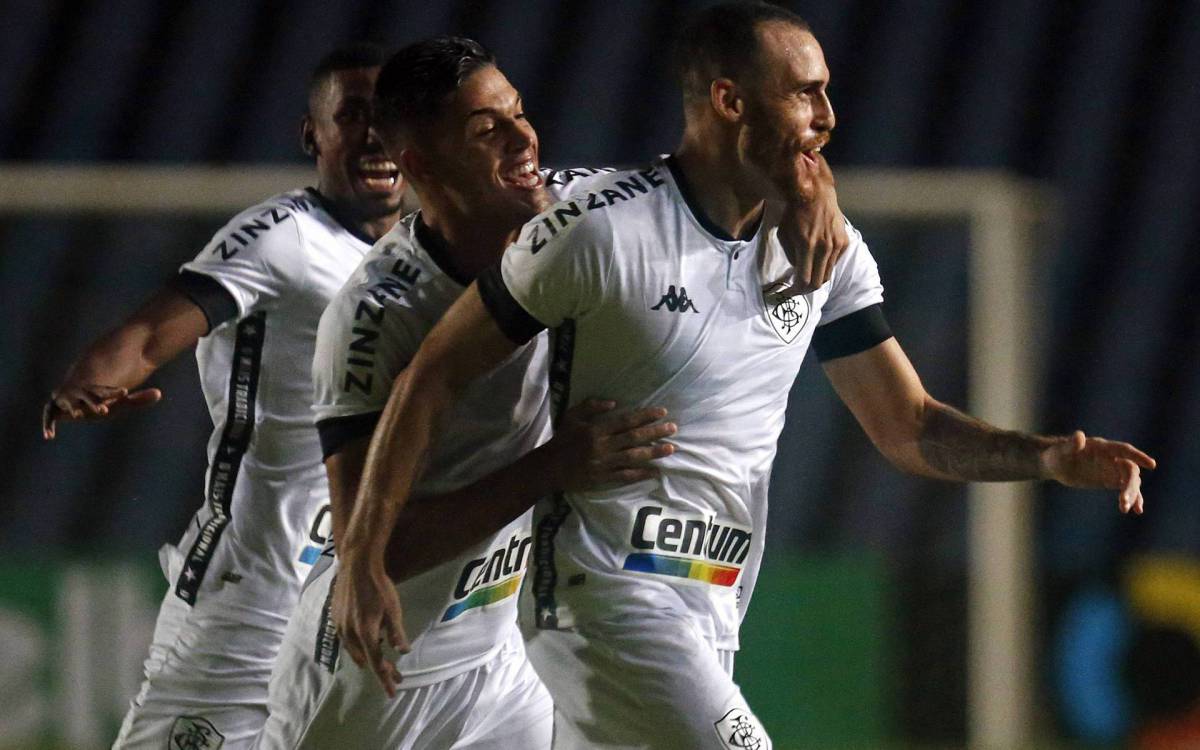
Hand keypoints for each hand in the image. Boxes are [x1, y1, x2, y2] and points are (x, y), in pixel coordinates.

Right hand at [42, 384, 161, 438]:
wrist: (73, 395)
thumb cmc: (102, 402)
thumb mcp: (120, 404)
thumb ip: (139, 400)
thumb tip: (160, 393)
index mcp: (99, 393)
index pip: (109, 392)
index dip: (116, 393)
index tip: (126, 393)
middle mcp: (82, 394)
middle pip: (89, 397)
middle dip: (95, 403)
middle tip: (105, 410)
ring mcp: (67, 400)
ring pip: (70, 404)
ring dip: (74, 408)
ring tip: (79, 415)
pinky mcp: (55, 409)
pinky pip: (49, 415)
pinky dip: (48, 424)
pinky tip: (49, 437)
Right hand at [331, 556, 409, 696]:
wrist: (356, 565)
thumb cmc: (379, 586)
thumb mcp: (393, 609)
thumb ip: (396, 632)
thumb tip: (403, 652)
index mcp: (365, 633)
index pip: (377, 663)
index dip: (385, 679)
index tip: (392, 692)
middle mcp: (349, 634)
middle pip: (365, 660)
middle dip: (381, 668)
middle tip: (395, 673)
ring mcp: (339, 627)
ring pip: (354, 651)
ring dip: (368, 656)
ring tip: (382, 657)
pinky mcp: (335, 619)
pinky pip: (347, 640)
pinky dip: (358, 645)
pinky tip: (367, 640)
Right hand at [545, 399, 675, 490]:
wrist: (549, 468)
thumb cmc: (561, 440)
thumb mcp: (571, 417)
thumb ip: (591, 406)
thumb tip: (614, 403)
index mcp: (596, 430)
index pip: (626, 421)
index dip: (645, 416)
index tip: (662, 412)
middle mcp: (603, 446)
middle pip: (634, 438)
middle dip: (655, 432)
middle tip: (673, 428)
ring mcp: (604, 464)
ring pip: (634, 457)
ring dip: (654, 452)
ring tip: (671, 448)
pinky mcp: (603, 479)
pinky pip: (626, 476)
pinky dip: (642, 474)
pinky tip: (656, 472)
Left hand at [776, 153, 848, 293]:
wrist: (815, 194)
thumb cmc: (795, 213)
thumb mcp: (784, 235)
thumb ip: (791, 255)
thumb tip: (797, 270)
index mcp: (807, 247)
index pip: (804, 280)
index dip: (794, 291)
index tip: (787, 293)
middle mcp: (825, 249)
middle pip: (818, 283)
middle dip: (805, 290)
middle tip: (796, 288)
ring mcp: (837, 246)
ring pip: (827, 274)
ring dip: (816, 279)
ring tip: (806, 275)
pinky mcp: (844, 242)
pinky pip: (834, 263)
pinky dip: (825, 266)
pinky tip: (817, 260)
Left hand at [1040, 431, 1156, 513]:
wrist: (1055, 464)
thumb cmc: (1056, 455)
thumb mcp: (1060, 452)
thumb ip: (1070, 445)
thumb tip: (1079, 436)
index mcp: (1102, 447)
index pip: (1124, 450)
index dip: (1138, 456)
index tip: (1151, 465)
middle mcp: (1111, 457)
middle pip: (1129, 470)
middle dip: (1130, 485)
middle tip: (1123, 501)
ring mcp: (1112, 469)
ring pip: (1130, 481)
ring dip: (1131, 494)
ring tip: (1125, 509)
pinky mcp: (1110, 480)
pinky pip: (1126, 489)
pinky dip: (1133, 499)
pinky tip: (1136, 510)